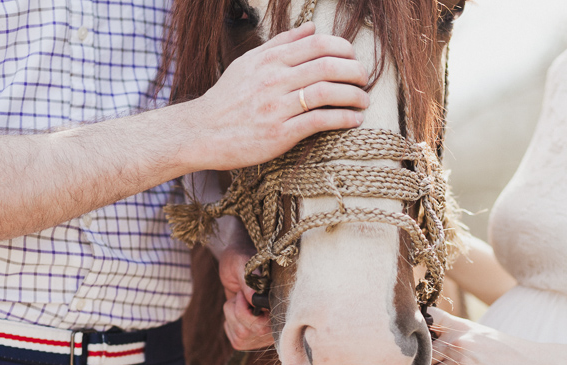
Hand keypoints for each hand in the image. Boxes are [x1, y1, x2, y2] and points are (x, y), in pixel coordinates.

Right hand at [187, 22, 369, 170]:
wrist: (202, 132)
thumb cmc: (227, 99)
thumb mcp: (248, 63)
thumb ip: (280, 44)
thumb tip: (311, 28)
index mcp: (270, 60)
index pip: (318, 45)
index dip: (344, 50)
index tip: (353, 59)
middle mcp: (274, 80)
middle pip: (328, 66)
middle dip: (355, 72)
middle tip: (364, 80)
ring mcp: (277, 107)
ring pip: (326, 92)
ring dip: (353, 96)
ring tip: (363, 101)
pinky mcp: (280, 134)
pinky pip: (319, 121)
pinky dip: (343, 118)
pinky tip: (354, 120)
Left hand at [217, 244, 273, 350]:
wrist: (236, 265)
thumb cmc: (242, 259)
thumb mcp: (242, 264)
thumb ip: (249, 280)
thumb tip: (254, 299)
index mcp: (284, 301)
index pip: (271, 322)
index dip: (250, 311)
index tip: (243, 293)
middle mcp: (280, 320)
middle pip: (254, 331)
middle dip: (238, 310)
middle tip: (241, 294)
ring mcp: (268, 333)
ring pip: (242, 336)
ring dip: (232, 315)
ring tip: (239, 299)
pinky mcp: (254, 338)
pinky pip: (236, 341)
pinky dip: (229, 323)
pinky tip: (237, 310)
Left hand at [425, 307, 552, 364]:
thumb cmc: (506, 351)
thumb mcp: (478, 331)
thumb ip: (453, 330)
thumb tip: (426, 338)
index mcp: (458, 327)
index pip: (424, 322)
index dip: (417, 335)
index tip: (421, 346)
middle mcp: (456, 343)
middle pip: (422, 360)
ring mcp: (461, 364)